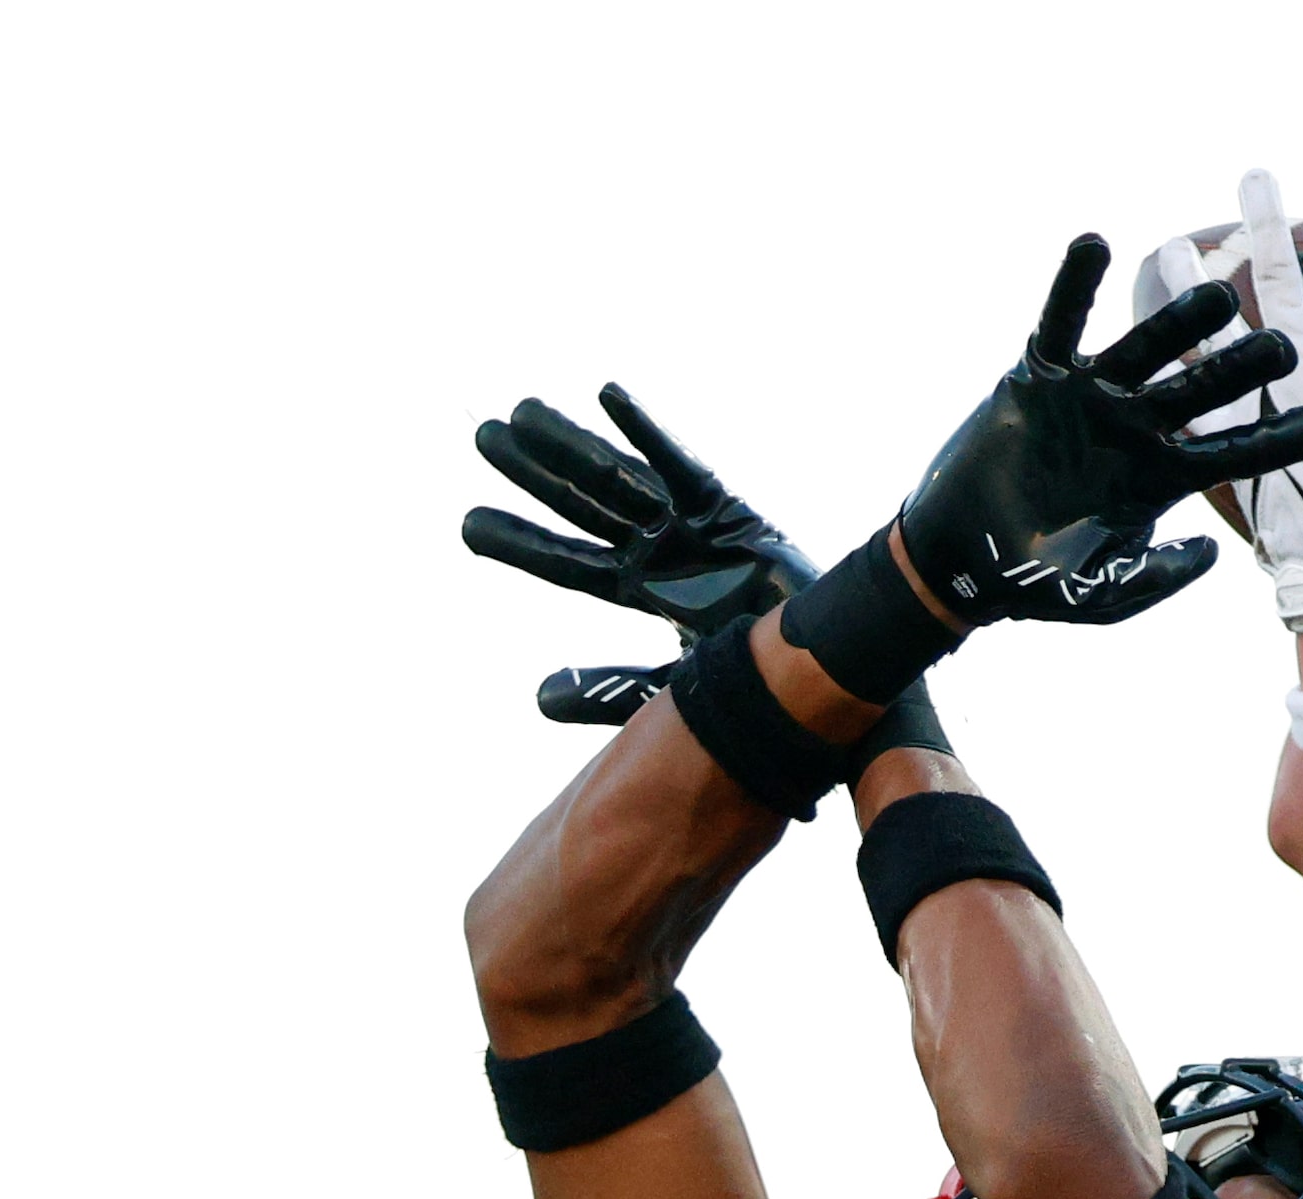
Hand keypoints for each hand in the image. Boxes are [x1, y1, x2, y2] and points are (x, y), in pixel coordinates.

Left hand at [464, 386, 818, 724]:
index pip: (568, 563)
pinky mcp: (730, 511)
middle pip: (585, 507)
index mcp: (645, 590)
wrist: (834, 676)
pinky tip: (606, 397)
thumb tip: (535, 697)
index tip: (467, 525)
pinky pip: (682, 467)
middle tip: (482, 437)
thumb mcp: (676, 690)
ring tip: (522, 411)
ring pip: (621, 480)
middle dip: (533, 474)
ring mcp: (695, 527)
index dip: (520, 543)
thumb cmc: (767, 687)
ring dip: (571, 444)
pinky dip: (647, 432)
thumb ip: (610, 690)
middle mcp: (663, 551)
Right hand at [894, 235, 1302, 626]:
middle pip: (1203, 388)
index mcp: (1162, 478)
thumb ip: (1156, 578)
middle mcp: (1137, 428)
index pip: (1233, 452)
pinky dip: (1074, 283)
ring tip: (1219, 293)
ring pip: (1146, 346)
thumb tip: (1211, 551)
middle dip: (1243, 368)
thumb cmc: (1035, 585)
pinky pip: (1059, 321)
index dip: (1276, 441)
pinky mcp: (1040, 375)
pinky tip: (1093, 243)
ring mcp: (1092, 396)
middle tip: (1287, 347)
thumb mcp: (1103, 596)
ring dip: (1180, 318)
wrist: (962, 561)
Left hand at [1154, 170, 1302, 628]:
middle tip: (1256, 174)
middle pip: (1280, 282)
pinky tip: (1142, 337)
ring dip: (1196, 282)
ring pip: (1219, 330)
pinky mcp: (1225, 444)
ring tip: (1174, 241)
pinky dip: (1168, 365)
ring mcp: (1259, 408)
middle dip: (1268, 223)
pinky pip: (1188, 394)